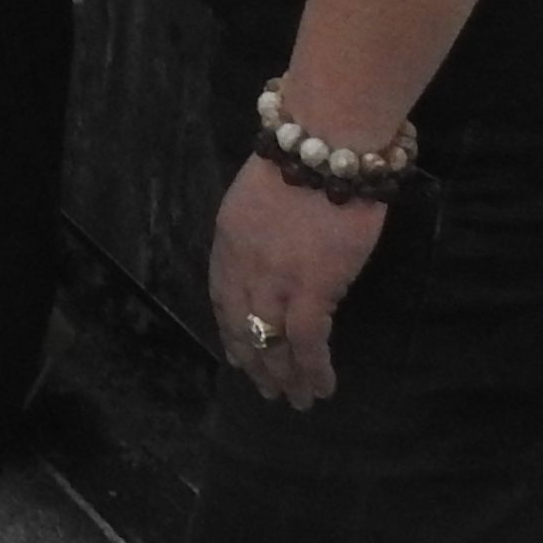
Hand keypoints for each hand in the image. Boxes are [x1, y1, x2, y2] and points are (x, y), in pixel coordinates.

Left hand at [213, 154, 387, 408]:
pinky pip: (307, 341)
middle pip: (243, 324)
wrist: (321, 143)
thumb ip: (260, 231)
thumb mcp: (259, 194)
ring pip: (273, 341)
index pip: (221, 294)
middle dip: (254, 362)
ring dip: (284, 376)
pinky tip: (321, 386)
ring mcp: (275, 279)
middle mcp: (244, 264)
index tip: (237, 353)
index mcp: (228, 238)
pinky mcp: (312, 288)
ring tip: (296, 400)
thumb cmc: (301, 154)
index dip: (230, 328)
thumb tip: (277, 259)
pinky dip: (313, 369)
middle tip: (266, 389)